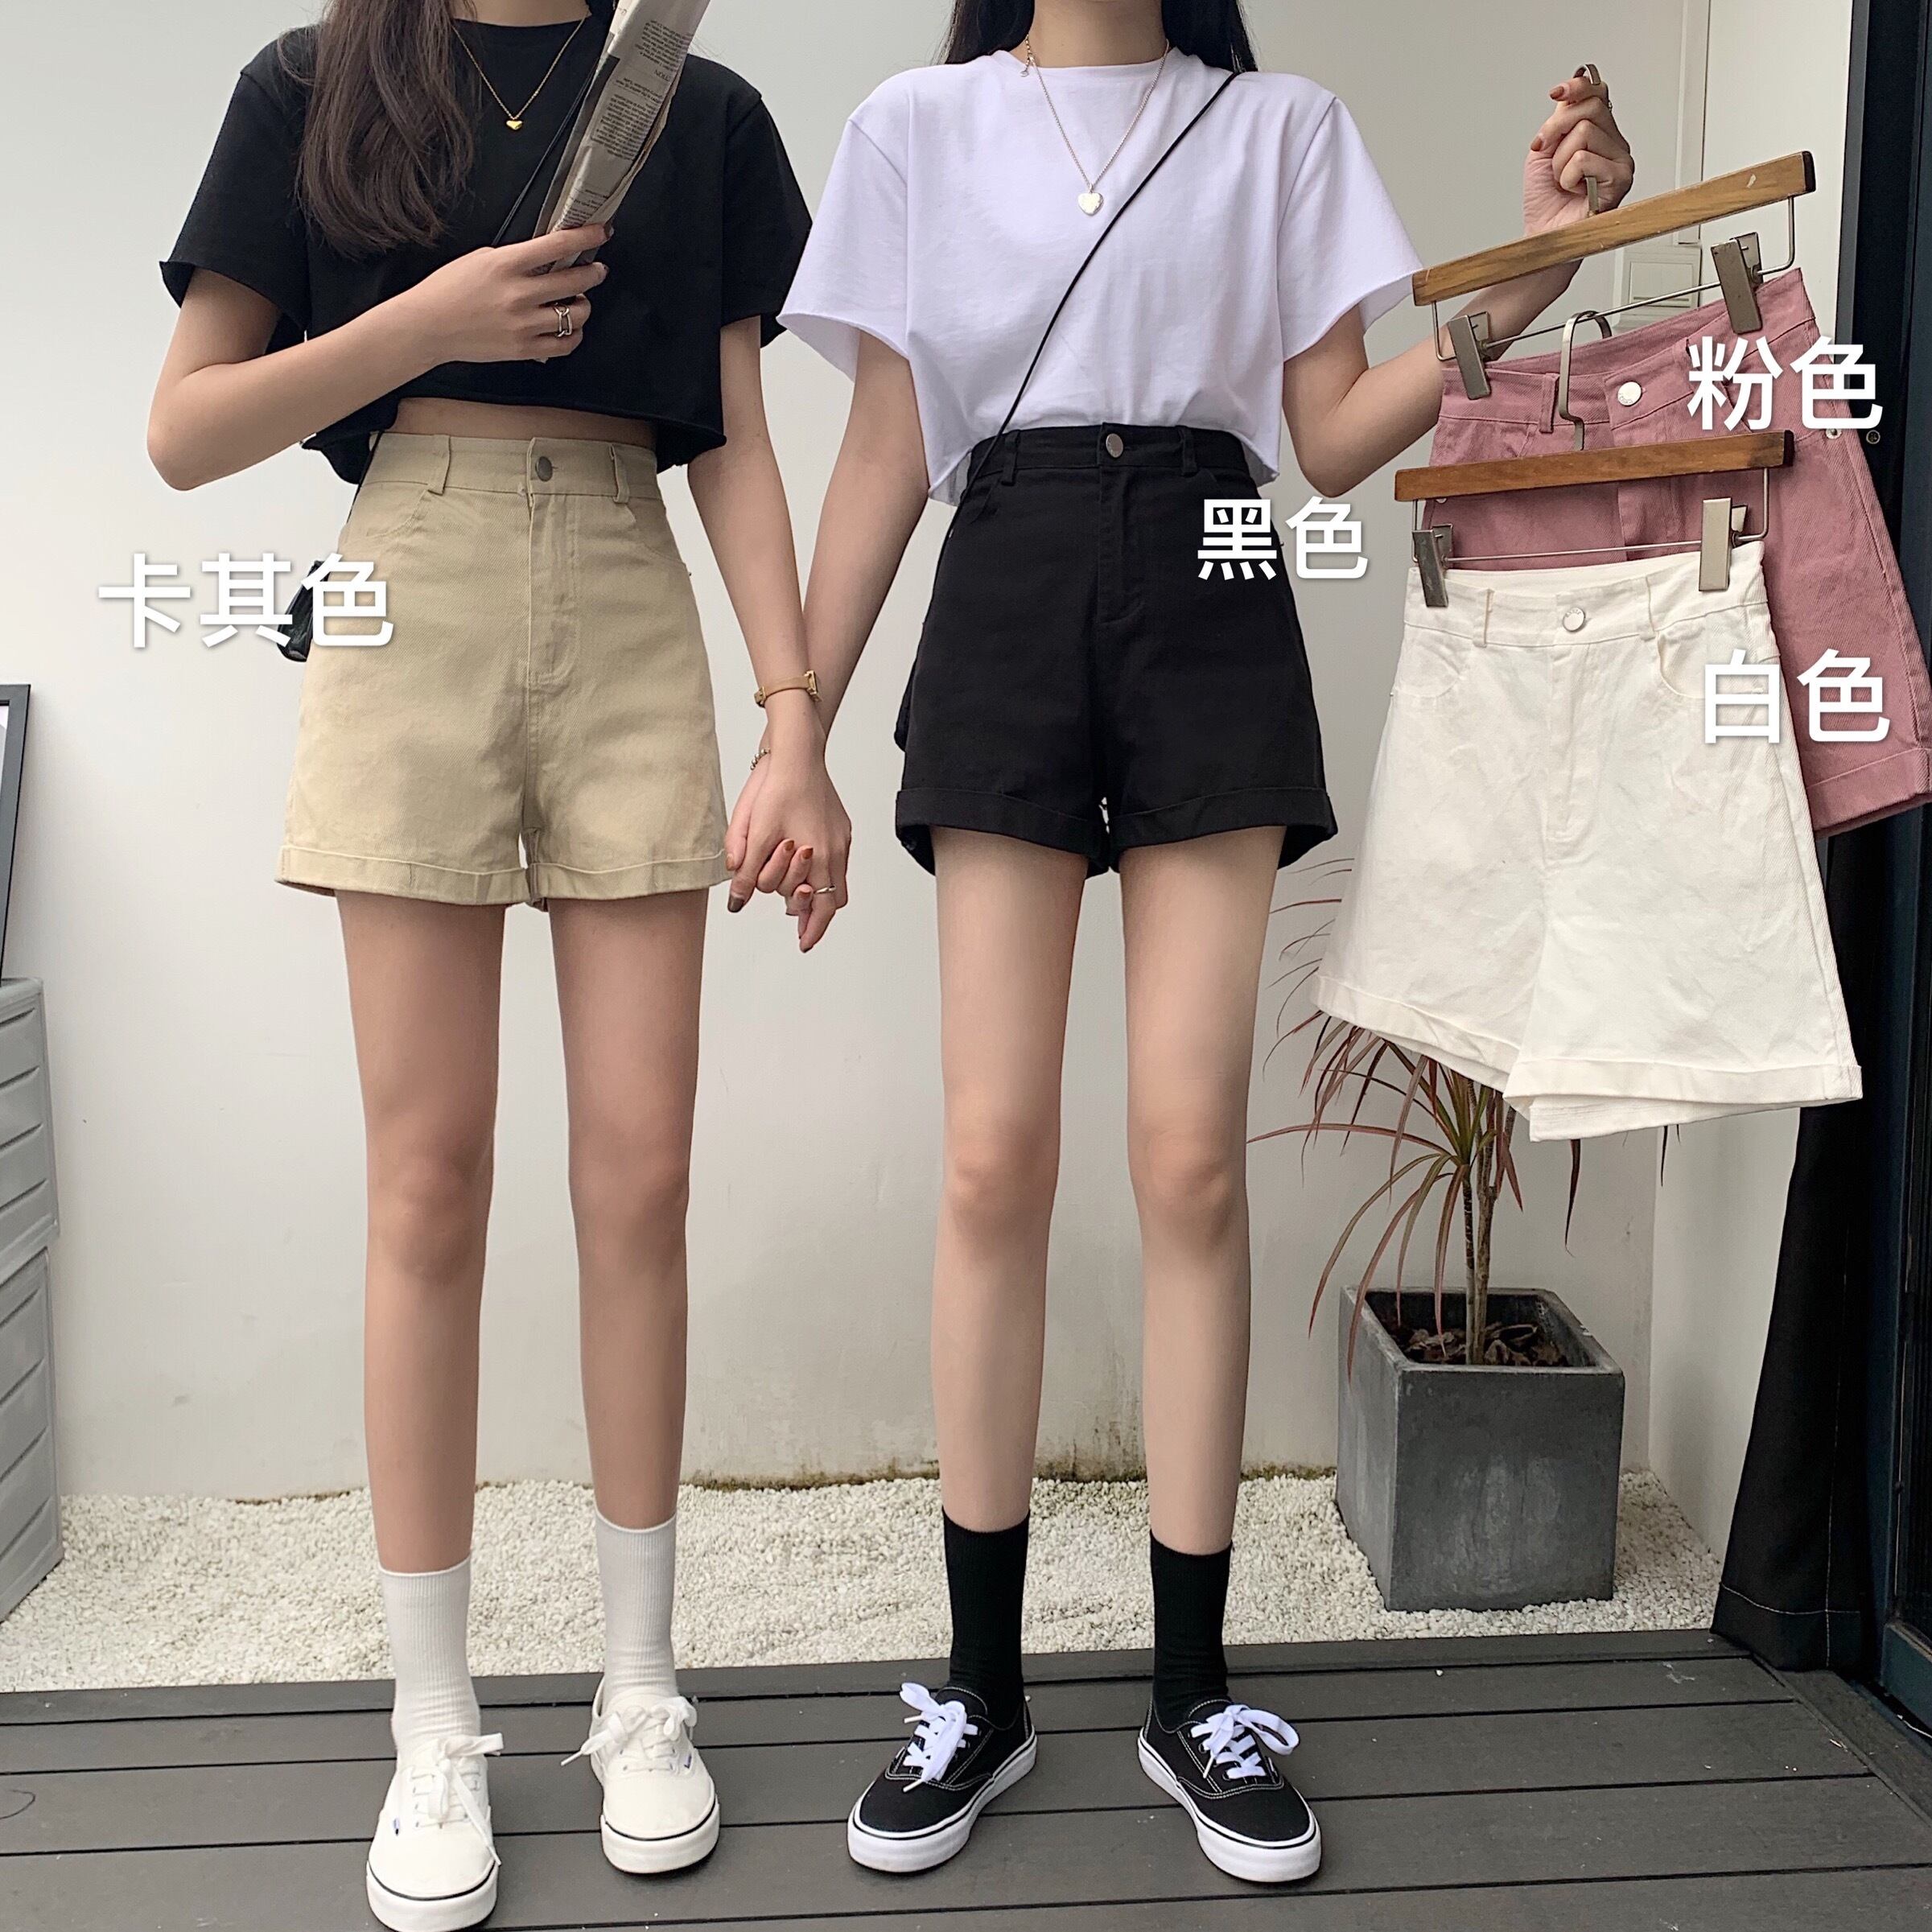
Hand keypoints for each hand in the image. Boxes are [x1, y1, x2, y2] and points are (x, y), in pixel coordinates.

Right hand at [402, 225, 611, 366]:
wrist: (428, 326)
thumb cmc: (448, 290)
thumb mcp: (480, 259)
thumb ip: (514, 258)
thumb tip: (544, 256)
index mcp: (507, 264)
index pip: (558, 245)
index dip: (586, 236)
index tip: (601, 231)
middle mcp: (519, 294)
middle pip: (576, 280)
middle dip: (594, 272)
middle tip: (597, 269)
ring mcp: (523, 324)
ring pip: (576, 314)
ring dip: (584, 305)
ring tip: (578, 301)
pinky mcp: (524, 349)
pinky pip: (566, 344)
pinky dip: (574, 335)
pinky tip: (570, 328)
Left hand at [725, 727, 852, 952]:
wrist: (796, 751)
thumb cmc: (775, 788)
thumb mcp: (753, 834)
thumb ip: (746, 873)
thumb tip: (738, 903)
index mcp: (819, 857)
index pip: (821, 908)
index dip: (811, 930)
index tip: (803, 944)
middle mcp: (836, 850)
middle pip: (833, 900)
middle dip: (815, 915)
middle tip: (799, 927)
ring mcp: (841, 837)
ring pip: (837, 881)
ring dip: (819, 895)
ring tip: (798, 899)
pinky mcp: (839, 824)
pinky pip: (836, 860)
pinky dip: (822, 872)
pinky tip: (804, 867)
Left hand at [1525, 71, 1634, 235]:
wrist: (1545, 233)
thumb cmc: (1546, 199)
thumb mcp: (1545, 149)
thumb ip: (1560, 118)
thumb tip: (1571, 88)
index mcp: (1598, 133)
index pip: (1597, 94)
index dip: (1577, 88)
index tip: (1555, 93)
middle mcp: (1613, 143)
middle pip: (1591, 107)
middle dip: (1557, 128)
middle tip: (1544, 151)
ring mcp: (1620, 160)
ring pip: (1585, 133)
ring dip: (1560, 160)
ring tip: (1563, 180)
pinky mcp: (1620, 178)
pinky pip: (1585, 159)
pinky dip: (1568, 176)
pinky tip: (1574, 189)